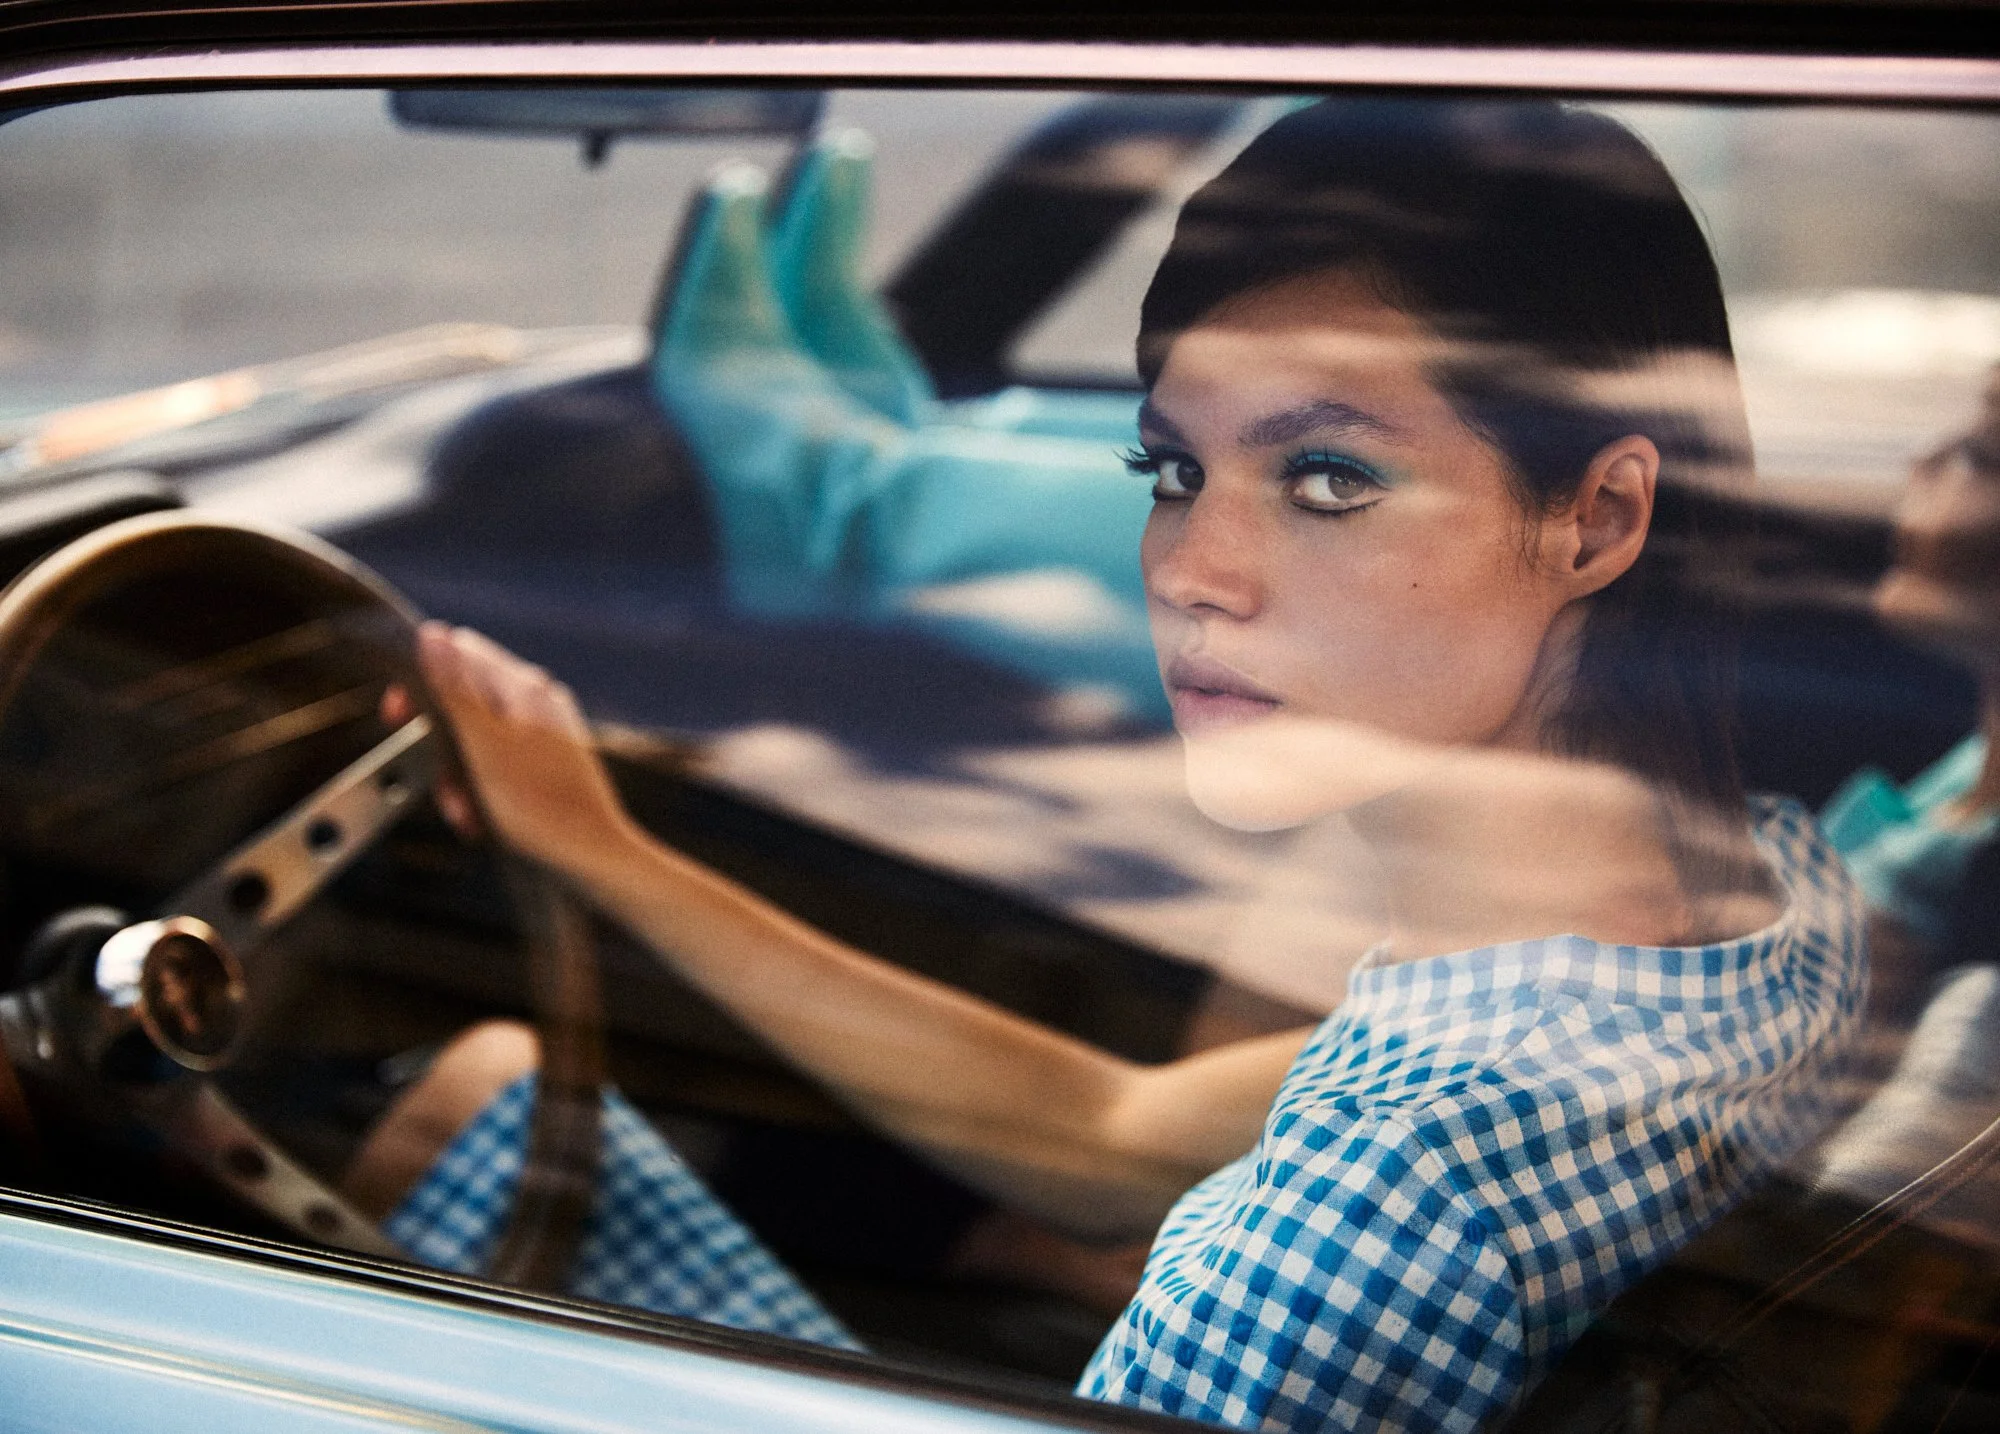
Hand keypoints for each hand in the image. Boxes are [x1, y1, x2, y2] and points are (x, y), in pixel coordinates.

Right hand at [402, 622, 638, 878]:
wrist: (592, 855)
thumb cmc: (539, 807)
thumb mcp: (483, 746)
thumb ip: (455, 689)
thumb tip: (432, 633)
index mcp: (523, 686)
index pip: (456, 652)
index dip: (419, 682)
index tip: (398, 717)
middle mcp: (537, 698)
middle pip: (462, 700)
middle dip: (440, 745)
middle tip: (444, 786)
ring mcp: (545, 728)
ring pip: (476, 737)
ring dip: (459, 777)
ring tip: (467, 813)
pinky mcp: (547, 759)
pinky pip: (497, 761)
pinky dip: (482, 787)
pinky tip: (484, 819)